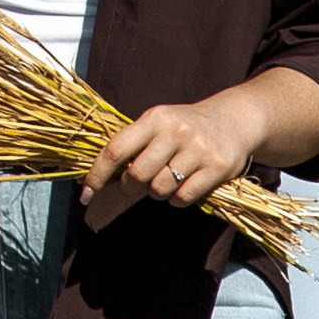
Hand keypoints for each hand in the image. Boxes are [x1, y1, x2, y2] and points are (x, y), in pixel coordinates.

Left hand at [81, 92, 258, 228]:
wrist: (234, 120)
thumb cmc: (184, 128)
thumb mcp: (158, 126)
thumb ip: (131, 147)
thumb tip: (97, 181)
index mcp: (155, 118)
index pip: (116, 150)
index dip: (97, 175)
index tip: (85, 195)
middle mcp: (176, 131)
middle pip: (137, 175)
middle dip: (131, 187)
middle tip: (137, 184)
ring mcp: (198, 149)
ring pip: (160, 189)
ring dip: (157, 192)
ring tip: (167, 179)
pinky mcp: (218, 167)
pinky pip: (183, 197)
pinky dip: (177, 200)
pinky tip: (184, 185)